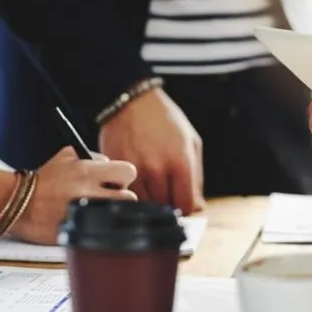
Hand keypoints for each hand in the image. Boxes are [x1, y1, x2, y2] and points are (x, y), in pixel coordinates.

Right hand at [10, 147, 137, 243]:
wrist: (16, 203)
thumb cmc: (44, 180)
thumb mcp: (66, 157)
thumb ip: (94, 158)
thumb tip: (115, 165)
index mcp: (86, 171)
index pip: (128, 171)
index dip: (123, 176)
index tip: (115, 180)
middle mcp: (88, 192)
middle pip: (130, 196)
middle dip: (122, 196)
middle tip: (109, 197)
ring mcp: (84, 214)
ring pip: (119, 214)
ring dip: (112, 212)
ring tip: (98, 209)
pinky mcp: (79, 232)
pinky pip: (104, 229)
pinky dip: (100, 226)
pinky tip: (88, 221)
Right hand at [99, 88, 203, 213]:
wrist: (132, 101)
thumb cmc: (165, 120)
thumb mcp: (192, 143)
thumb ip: (196, 178)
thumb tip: (197, 207)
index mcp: (180, 162)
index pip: (186, 204)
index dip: (188, 210)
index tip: (186, 206)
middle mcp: (156, 168)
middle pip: (164, 206)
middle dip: (170, 204)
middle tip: (170, 194)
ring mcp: (133, 169)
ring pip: (144, 203)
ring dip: (150, 200)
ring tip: (153, 184)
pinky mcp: (114, 168)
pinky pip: (125, 192)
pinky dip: (132, 192)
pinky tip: (137, 179)